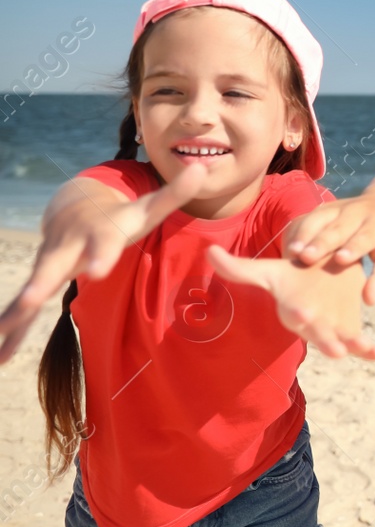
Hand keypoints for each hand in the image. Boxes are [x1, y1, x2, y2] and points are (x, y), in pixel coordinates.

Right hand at [0, 164, 204, 364]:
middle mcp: (68, 248)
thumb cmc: (120, 215)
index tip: (99, 272)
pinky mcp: (40, 280)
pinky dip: (12, 330)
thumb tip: (202, 169)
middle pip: (53, 265)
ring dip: (14, 312)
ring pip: (29, 288)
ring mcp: (49, 264)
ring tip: (0, 334)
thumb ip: (175, 193)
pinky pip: (23, 308)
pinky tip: (2, 357)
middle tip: (30, 300)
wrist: (76, 207)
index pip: (102, 245)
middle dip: (41, 282)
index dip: (101, 256)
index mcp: (99, 234)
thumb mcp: (148, 206)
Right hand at [207, 246, 374, 359]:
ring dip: (354, 347)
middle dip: (326, 340)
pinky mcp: (352, 330)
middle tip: (337, 350)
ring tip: (366, 351)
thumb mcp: (271, 270)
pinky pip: (362, 343)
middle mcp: (313, 322)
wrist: (321, 277)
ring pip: (343, 340)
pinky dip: (371, 349)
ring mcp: (333, 328)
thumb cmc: (293, 276)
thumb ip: (241, 267)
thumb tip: (207, 252)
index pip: (293, 312)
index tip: (301, 313)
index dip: (297, 314)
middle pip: (320, 332)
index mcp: (295, 307)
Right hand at [283, 196, 374, 303]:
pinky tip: (288, 249)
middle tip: (306, 258)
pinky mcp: (323, 208)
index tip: (340, 259)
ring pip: (318, 219)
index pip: (365, 236)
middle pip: (338, 227)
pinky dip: (296, 232)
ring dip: (304, 235)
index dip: (353, 247)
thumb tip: (369, 301)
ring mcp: (338, 208)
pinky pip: (306, 218)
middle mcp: (357, 213)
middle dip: (321, 242)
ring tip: (293, 253)